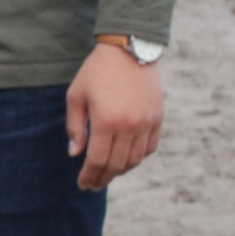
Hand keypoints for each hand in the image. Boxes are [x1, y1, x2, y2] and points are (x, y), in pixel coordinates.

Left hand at [66, 40, 163, 189]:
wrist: (130, 50)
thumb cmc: (96, 72)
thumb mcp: (76, 96)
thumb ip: (75, 127)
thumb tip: (75, 154)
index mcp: (106, 121)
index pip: (98, 160)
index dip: (90, 176)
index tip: (83, 184)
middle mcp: (130, 125)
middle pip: (117, 164)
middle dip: (103, 178)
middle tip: (93, 185)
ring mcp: (147, 122)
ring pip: (136, 159)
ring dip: (121, 170)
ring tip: (108, 174)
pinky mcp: (158, 117)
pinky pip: (150, 147)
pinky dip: (138, 157)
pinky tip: (126, 159)